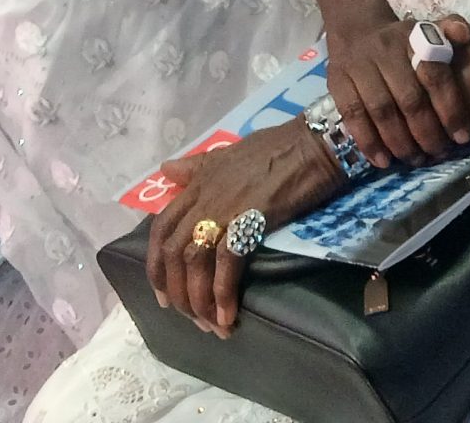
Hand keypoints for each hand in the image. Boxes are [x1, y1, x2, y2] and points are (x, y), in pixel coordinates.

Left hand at [146, 121, 343, 336]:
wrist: (312, 144)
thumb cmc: (276, 147)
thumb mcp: (227, 154)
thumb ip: (196, 168)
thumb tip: (167, 169)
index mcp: (195, 184)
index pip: (160, 229)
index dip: (157, 266)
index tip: (164, 296)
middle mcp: (202, 198)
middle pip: (173, 253)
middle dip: (177, 292)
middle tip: (192, 319)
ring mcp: (223, 209)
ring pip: (194, 263)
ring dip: (199, 301)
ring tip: (212, 325)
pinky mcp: (248, 220)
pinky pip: (226, 265)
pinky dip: (223, 294)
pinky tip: (229, 316)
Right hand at [323, 11, 469, 167]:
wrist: (355, 27)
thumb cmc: (401, 40)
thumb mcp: (428, 29)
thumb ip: (451, 30)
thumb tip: (465, 34)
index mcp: (414, 40)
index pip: (435, 76)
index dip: (450, 108)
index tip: (461, 137)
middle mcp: (385, 52)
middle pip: (409, 99)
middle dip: (426, 133)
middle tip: (438, 154)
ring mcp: (359, 67)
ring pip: (381, 111)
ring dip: (399, 142)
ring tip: (414, 160)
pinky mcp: (337, 82)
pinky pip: (353, 116)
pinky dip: (368, 142)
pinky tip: (383, 161)